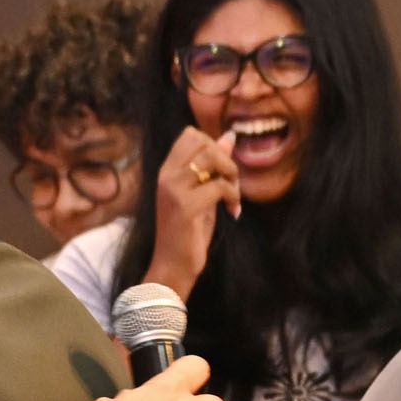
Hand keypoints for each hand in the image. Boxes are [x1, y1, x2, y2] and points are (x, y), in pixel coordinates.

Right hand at [145, 126, 240, 297]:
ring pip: (212, 157)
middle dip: (225, 158)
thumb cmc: (188, 232)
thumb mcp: (203, 193)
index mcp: (166, 171)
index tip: (220, 172)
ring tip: (233, 195)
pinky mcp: (184, 206)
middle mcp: (166, 175)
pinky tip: (233, 213)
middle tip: (231, 184)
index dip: (213, 146)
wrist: (173, 266)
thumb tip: (229, 137)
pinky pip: (220, 186)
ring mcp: (173, 189)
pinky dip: (234, 198)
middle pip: (203, 140)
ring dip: (231, 174)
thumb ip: (213, 166)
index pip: (190, 134)